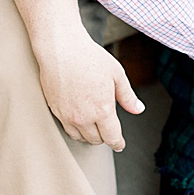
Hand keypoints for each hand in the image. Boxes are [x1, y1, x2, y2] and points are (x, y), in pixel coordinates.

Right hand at [29, 25, 143, 150]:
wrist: (61, 50)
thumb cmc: (91, 58)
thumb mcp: (117, 75)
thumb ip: (127, 96)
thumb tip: (138, 109)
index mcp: (102, 109)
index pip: (111, 137)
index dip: (118, 143)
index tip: (120, 145)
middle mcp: (83, 117)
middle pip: (96, 140)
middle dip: (105, 138)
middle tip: (109, 131)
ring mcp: (67, 116)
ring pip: (80, 137)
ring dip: (89, 136)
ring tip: (96, 127)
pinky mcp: (55, 111)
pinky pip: (67, 129)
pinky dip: (76, 129)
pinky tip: (81, 120)